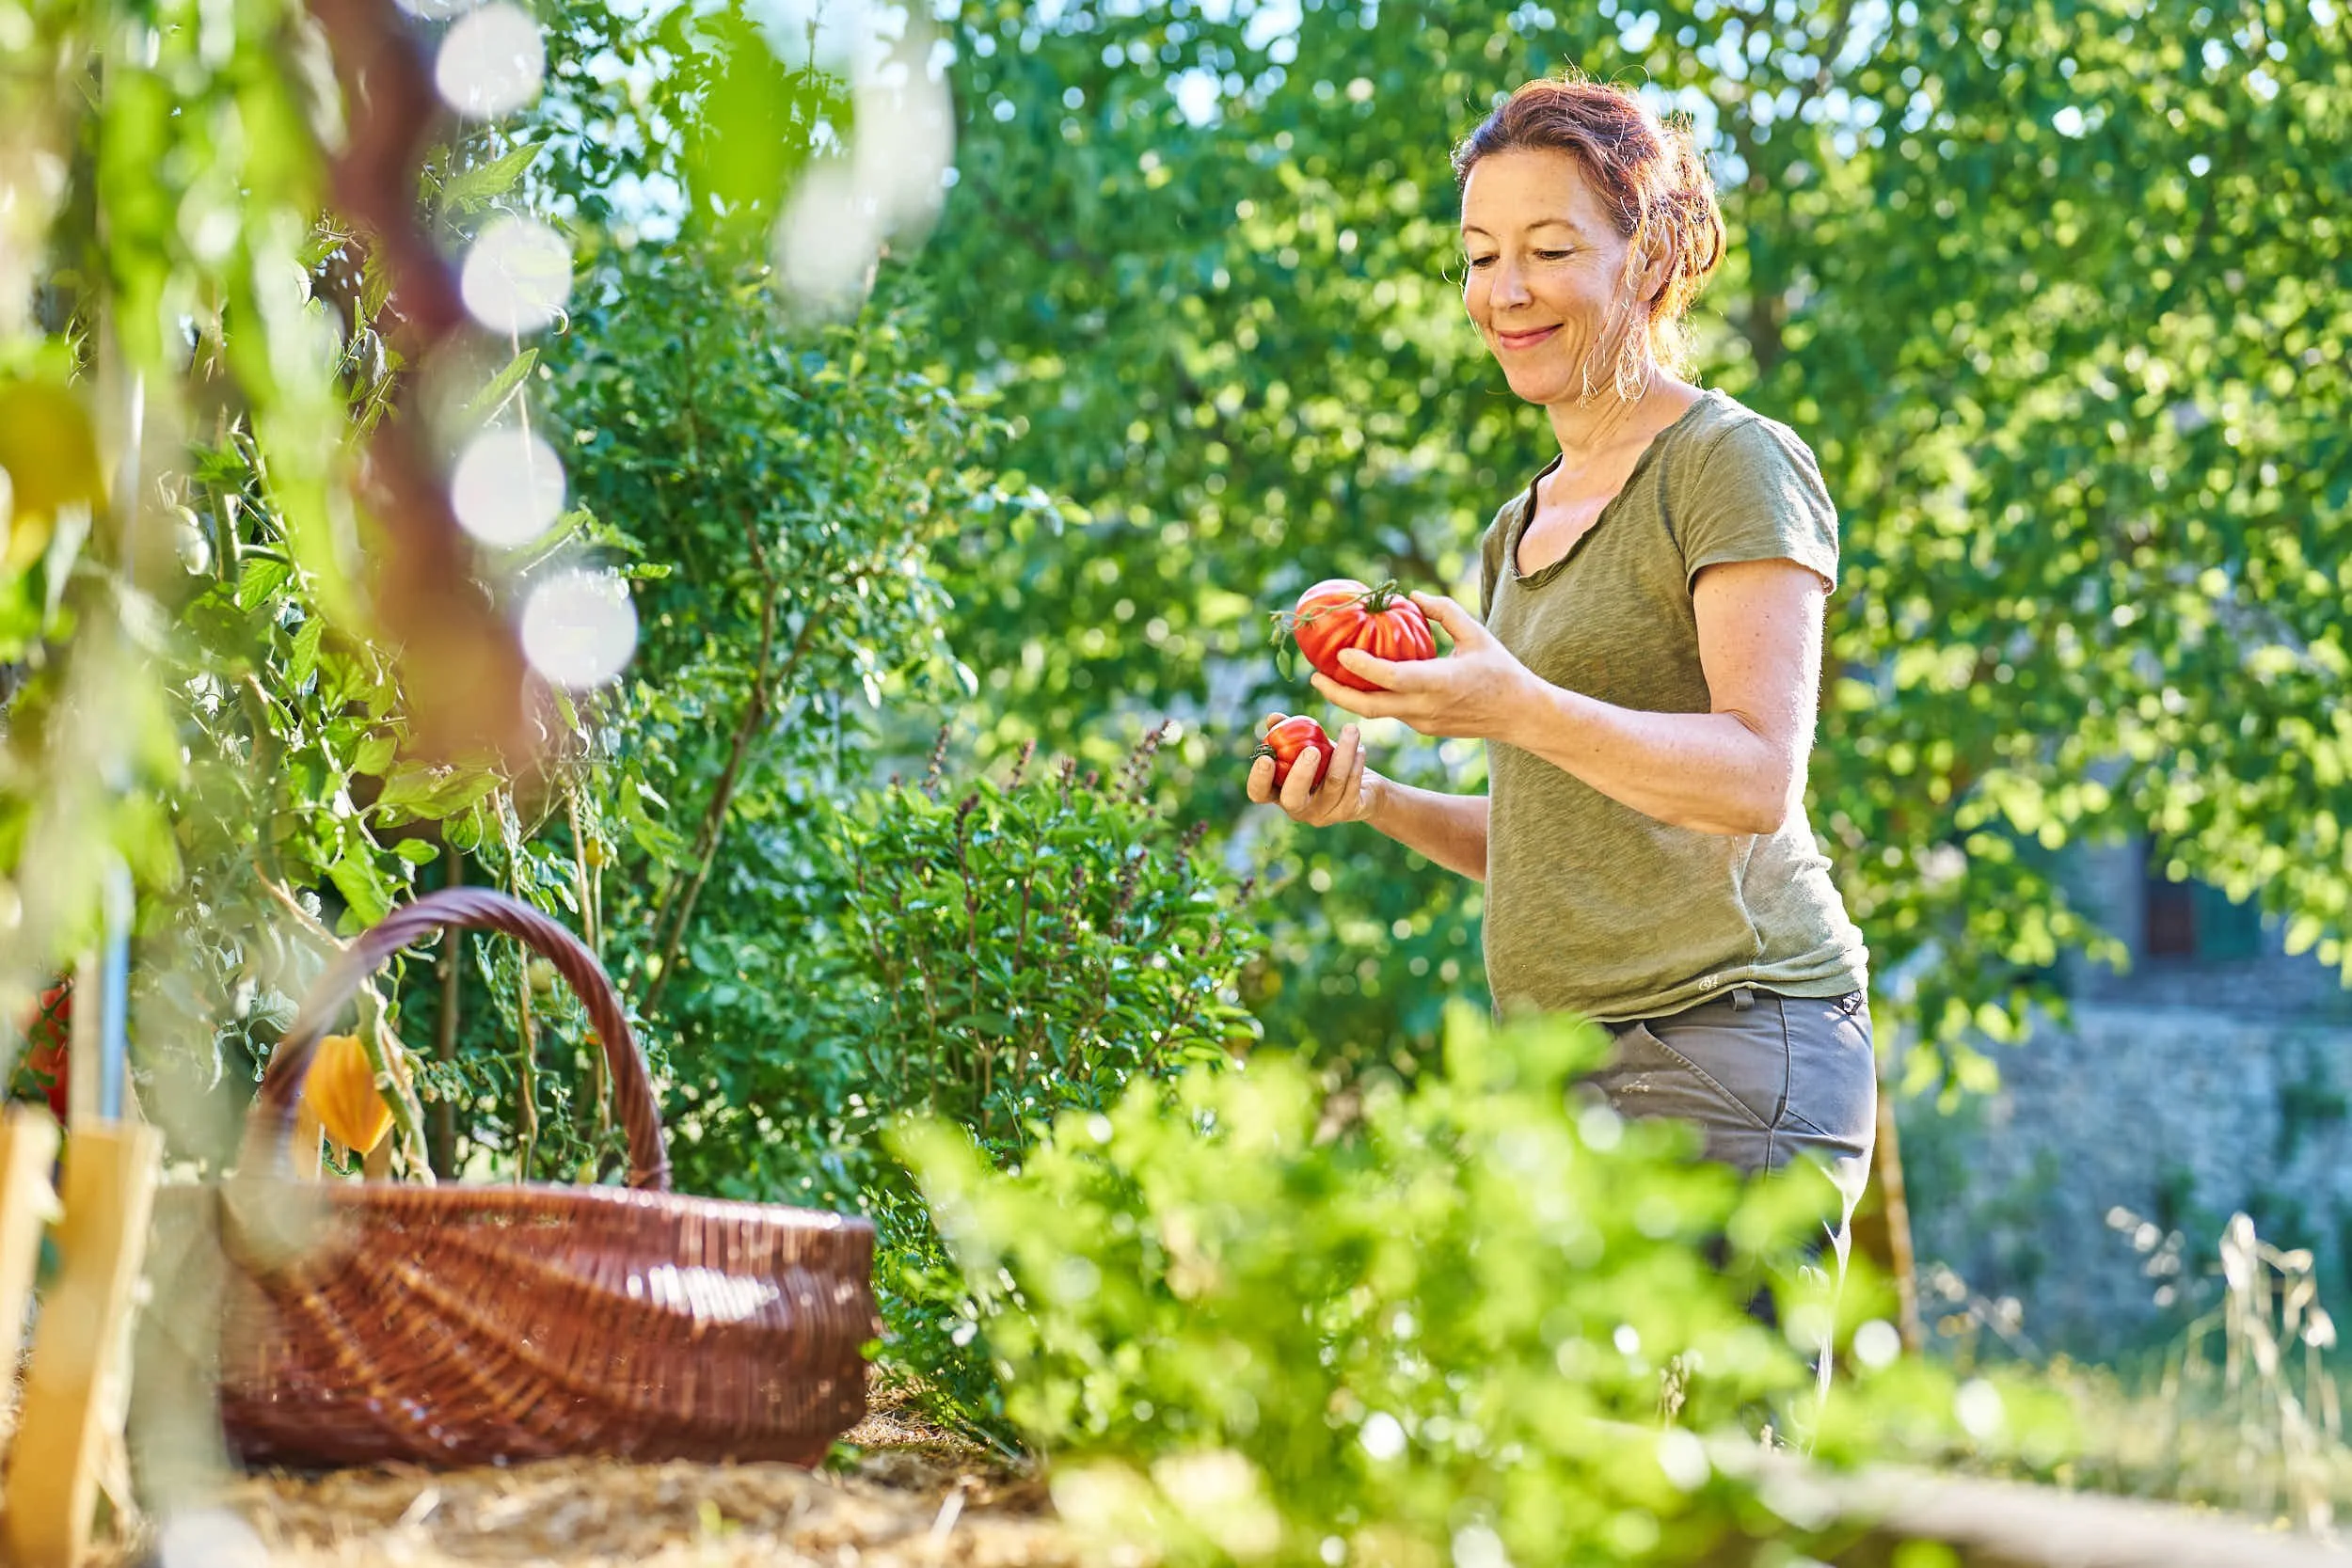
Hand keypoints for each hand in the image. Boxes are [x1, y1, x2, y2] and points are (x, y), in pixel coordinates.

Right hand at [1245, 714, 1378, 826]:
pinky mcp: (1348, 811)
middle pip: (1293, 799)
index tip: (1266, 758)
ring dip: (1343, 752)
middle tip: (1311, 750)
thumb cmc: (1329, 765)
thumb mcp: (1310, 747)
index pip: (1260, 793)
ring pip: (1333, 783)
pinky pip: (1352, 784)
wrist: (1366, 790)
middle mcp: (1299, 809)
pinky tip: (1361, 748)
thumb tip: (1274, 718)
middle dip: (1300, 774)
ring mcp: (1324, 813)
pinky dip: (1356, 762)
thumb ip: (1290, 733)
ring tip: (1351, 729)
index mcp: (1281, 792)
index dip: (1259, 779)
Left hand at [1311, 593, 1537, 740]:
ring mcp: (1423, 723)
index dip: (1361, 667)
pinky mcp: (1424, 729)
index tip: (1340, 652)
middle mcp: (1426, 708)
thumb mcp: (1477, 634)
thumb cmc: (1501, 670)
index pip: (1390, 678)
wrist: (1521, 716)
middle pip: (1369, 708)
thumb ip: (1444, 612)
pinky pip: (1391, 713)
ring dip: (1350, 698)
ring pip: (1377, 714)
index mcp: (1439, 682)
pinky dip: (1372, 700)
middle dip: (1336, 694)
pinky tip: (1360, 684)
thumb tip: (1412, 597)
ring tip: (1327, 678)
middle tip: (1313, 678)